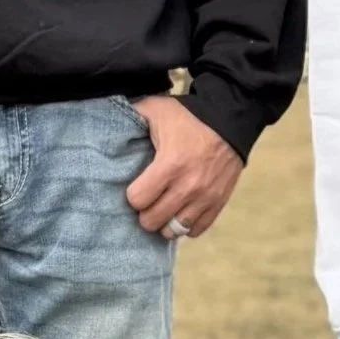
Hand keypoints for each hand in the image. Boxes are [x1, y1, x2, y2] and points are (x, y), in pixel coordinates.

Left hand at [125, 94, 244, 239]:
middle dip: (145, 212)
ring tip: (162, 209)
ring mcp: (205, 198)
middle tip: (147, 200)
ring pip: (174, 230)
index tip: (135, 187)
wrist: (231, 119)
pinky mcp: (219, 202)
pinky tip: (180, 212)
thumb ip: (131, 114)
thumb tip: (108, 120)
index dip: (132, 195)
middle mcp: (188, 186)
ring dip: (164, 222)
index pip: (138, 200)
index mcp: (170, 165)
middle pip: (152, 220)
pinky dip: (186, 225)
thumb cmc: (189, 116)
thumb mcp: (157, 109)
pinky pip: (196, 229)